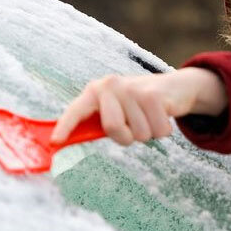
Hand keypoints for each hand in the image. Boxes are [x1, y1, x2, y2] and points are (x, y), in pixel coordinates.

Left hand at [51, 67, 227, 145]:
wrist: (174, 87)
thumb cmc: (137, 105)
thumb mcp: (115, 110)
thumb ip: (96, 124)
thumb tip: (66, 144)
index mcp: (96, 91)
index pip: (76, 110)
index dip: (65, 126)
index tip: (56, 142)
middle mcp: (111, 86)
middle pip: (112, 128)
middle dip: (126, 136)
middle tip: (133, 126)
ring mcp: (132, 89)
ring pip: (138, 134)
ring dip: (147, 133)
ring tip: (149, 116)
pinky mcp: (154, 95)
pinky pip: (157, 131)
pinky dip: (162, 130)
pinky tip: (162, 114)